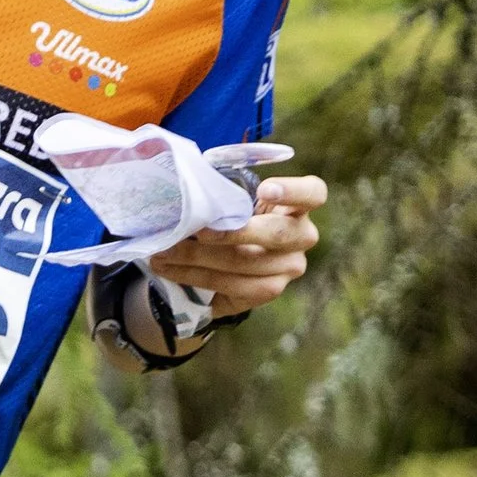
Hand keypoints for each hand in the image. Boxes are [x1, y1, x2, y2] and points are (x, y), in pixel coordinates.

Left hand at [150, 174, 326, 314]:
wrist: (224, 260)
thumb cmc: (229, 217)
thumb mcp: (230, 198)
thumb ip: (221, 189)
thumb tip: (189, 183)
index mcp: (297, 206)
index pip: (313, 194)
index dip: (293, 191)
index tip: (265, 189)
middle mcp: (301, 237)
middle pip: (276, 234)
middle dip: (232, 233)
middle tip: (197, 231)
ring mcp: (288, 268)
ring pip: (245, 264)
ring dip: (197, 259)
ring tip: (163, 253)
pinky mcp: (268, 292)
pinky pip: (231, 287)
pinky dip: (194, 277)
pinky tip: (170, 269)